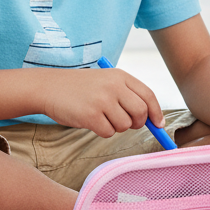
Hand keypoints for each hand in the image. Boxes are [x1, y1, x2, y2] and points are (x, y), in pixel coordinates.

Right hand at [43, 67, 162, 137]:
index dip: (156, 112)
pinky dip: (102, 131)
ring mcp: (102, 100)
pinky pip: (108, 133)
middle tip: (125, 122)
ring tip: (101, 116)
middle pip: (141, 112)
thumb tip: (153, 120)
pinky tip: (90, 120)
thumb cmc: (80, 88)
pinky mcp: (90, 115)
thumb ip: (127, 95)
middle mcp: (114, 86)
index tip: (159, 124)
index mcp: (120, 76)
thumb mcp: (106, 82)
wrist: (50, 87)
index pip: (148, 95)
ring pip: (125, 125)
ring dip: (116, 127)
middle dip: (137, 123)